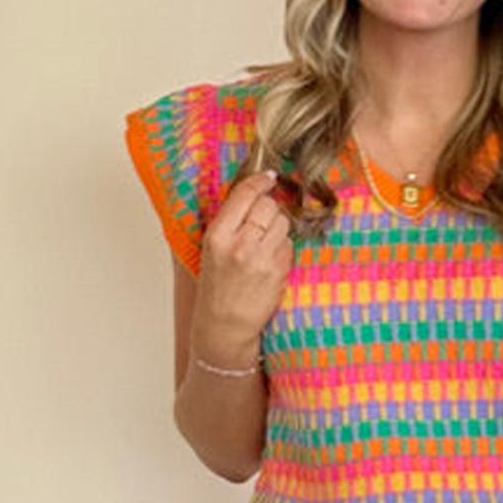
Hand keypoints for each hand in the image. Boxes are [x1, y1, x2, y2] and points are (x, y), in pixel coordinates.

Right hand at [193, 167, 295, 360]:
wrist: (225, 324)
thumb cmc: (218, 285)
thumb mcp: (213, 248)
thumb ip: (231, 220)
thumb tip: (258, 190)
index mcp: (218, 234)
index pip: (245, 194)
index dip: (261, 181)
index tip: (269, 177)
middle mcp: (239, 244)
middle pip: (269, 205)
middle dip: (270, 209)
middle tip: (263, 223)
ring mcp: (261, 259)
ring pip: (283, 223)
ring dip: (279, 229)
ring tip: (265, 245)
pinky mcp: (278, 272)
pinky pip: (290, 245)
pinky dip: (284, 248)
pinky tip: (271, 261)